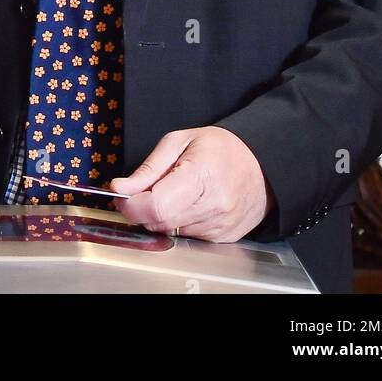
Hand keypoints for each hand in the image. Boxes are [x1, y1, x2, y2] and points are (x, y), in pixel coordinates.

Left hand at [109, 126, 274, 240]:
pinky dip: (181, 223)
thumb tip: (120, 188)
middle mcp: (214, 205)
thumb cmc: (220, 148)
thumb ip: (148, 168)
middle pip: (160, 222)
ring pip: (171, 232)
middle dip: (144, 209)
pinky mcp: (224, 238)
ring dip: (164, 216)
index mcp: (201, 174)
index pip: (156, 206)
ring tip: (177, 192)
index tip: (123, 196)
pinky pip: (188, 238)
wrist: (261, 164)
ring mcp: (221, 226)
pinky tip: (191, 204)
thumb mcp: (179, 141)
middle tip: (148, 189)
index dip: (132, 205)